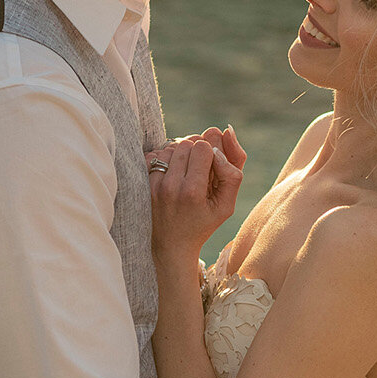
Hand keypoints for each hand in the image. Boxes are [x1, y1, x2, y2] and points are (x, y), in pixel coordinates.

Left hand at [149, 132, 244, 259]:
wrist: (172, 245)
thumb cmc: (203, 223)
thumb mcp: (227, 205)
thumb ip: (232, 171)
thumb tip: (226, 132)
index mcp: (193, 191)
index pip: (204, 146)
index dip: (212, 153)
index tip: (212, 169)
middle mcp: (170, 186)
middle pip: (187, 142)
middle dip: (197, 152)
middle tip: (200, 171)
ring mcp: (154, 184)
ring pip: (172, 146)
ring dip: (182, 154)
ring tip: (187, 173)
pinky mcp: (144, 182)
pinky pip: (156, 153)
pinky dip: (166, 158)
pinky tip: (173, 173)